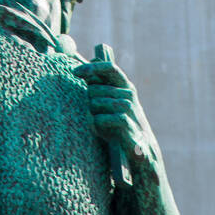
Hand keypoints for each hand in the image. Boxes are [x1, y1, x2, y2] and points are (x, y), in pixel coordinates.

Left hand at [74, 57, 159, 179]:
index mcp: (124, 85)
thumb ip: (98, 84)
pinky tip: (96, 124)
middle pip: (98, 88)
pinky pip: (107, 118)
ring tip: (94, 118)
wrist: (139, 149)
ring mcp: (131, 110)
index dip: (91, 68)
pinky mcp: (128, 126)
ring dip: (94, 110)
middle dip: (90, 98)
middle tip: (92, 109)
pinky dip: (99, 121)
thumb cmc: (117, 124)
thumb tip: (86, 65)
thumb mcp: (107, 102)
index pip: (109, 67)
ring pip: (102, 102)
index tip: (75, 72)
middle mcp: (129, 94)